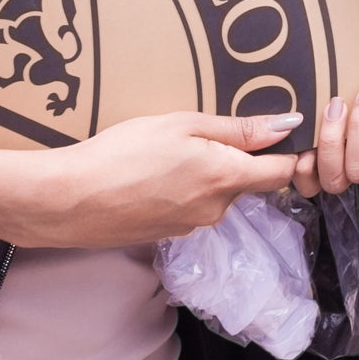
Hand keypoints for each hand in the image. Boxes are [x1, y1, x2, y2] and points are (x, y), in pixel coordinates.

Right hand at [0, 108, 301, 246]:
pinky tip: (153, 174)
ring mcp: (189, 227)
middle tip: (207, 130)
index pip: (283, 172)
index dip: (293, 153)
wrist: (65, 200)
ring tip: (172, 150)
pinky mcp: (165, 235)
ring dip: (207, 173)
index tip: (292, 134)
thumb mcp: (183, 125)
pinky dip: (182, 189)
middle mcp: (215, 210)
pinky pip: (189, 207)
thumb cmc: (122, 152)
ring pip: (216, 194)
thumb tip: (291, 124)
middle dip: (238, 158)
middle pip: (248, 182)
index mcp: (226, 179)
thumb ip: (239, 129)